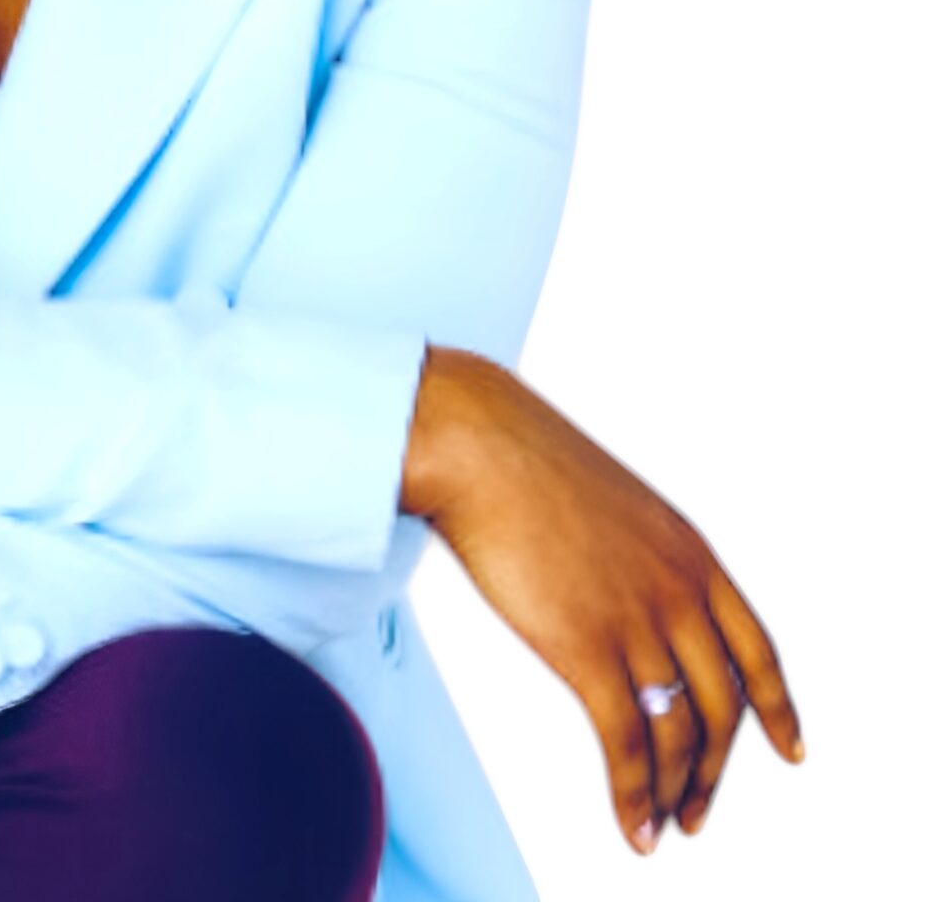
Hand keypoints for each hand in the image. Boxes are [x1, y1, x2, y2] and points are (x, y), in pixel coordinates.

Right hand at [406, 347, 804, 854]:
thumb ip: (637, 558)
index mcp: (691, 552)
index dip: (778, 708)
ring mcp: (636, 621)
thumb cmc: (525, 463)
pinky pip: (627, 745)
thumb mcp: (614, 504)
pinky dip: (635, 797)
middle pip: (723, 707)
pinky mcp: (587, 649)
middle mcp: (679, 591)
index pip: (757, 650)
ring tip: (661, 828)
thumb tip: (625, 603)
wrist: (479, 444)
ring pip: (679, 734)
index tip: (792, 750)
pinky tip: (631, 826)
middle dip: (715, 771)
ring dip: (676, 793)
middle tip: (698, 812)